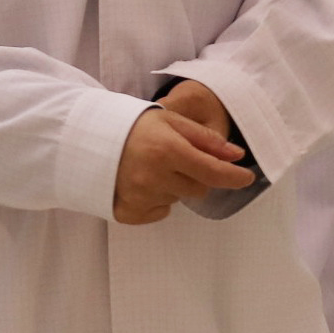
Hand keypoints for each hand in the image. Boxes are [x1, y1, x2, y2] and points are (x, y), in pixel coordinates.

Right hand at [113, 80, 247, 224]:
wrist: (86, 139)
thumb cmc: (132, 125)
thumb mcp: (170, 120)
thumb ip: (205, 139)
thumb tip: (236, 156)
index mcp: (167, 150)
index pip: (213, 171)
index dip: (234, 177)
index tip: (247, 178)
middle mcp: (154, 177)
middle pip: (199, 189)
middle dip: (196, 175)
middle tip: (176, 158)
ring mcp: (140, 197)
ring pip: (178, 199)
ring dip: (174, 186)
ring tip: (152, 167)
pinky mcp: (129, 212)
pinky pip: (159, 212)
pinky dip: (157, 200)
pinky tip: (142, 182)